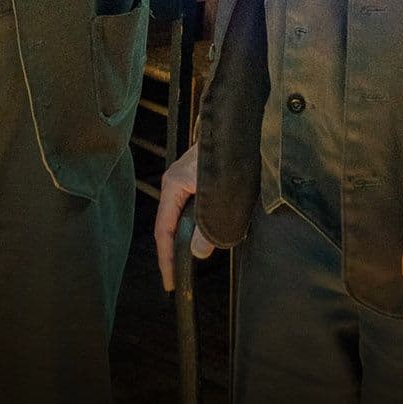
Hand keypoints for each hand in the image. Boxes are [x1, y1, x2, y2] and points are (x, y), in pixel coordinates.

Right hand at [153, 142, 215, 291]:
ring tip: (189, 261)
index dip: (166, 259)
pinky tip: (206, 235)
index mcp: (173, 185)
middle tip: (177, 277)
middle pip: (170, 224)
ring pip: (184, 216)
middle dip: (174, 252)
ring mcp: (188, 179)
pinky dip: (198, 225)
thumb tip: (197, 252)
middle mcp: (176, 182)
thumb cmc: (228, 152)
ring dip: (188, 237)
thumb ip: (207, 226)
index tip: (169, 281)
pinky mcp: (201, 177)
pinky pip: (195, 207)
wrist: (239, 122)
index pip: (163, 230)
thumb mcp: (217, 194)